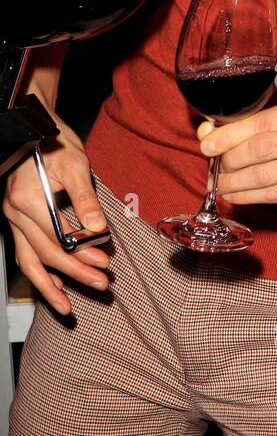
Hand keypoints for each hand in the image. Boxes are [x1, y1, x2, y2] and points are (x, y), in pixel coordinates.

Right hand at [2, 104, 111, 315]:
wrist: (33, 128)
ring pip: (28, 261)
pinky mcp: (16, 219)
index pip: (58, 239)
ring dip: (49, 285)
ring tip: (67, 307)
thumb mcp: (75, 164)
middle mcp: (15, 213)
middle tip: (101, 285)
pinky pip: (24, 252)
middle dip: (74, 273)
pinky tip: (53, 285)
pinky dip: (38, 271)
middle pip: (45, 254)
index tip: (105, 264)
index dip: (82, 256)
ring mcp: (12, 218)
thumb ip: (85, 199)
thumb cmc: (54, 141)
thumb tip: (99, 230)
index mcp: (29, 199)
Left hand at [197, 95, 276, 211]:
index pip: (262, 121)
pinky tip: (234, 194)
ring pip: (264, 175)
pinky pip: (272, 195)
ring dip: (234, 181)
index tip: (207, 144)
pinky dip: (247, 196)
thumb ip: (253, 123)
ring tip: (219, 183)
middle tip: (214, 166)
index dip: (230, 134)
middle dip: (230, 159)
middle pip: (261, 148)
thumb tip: (207, 133)